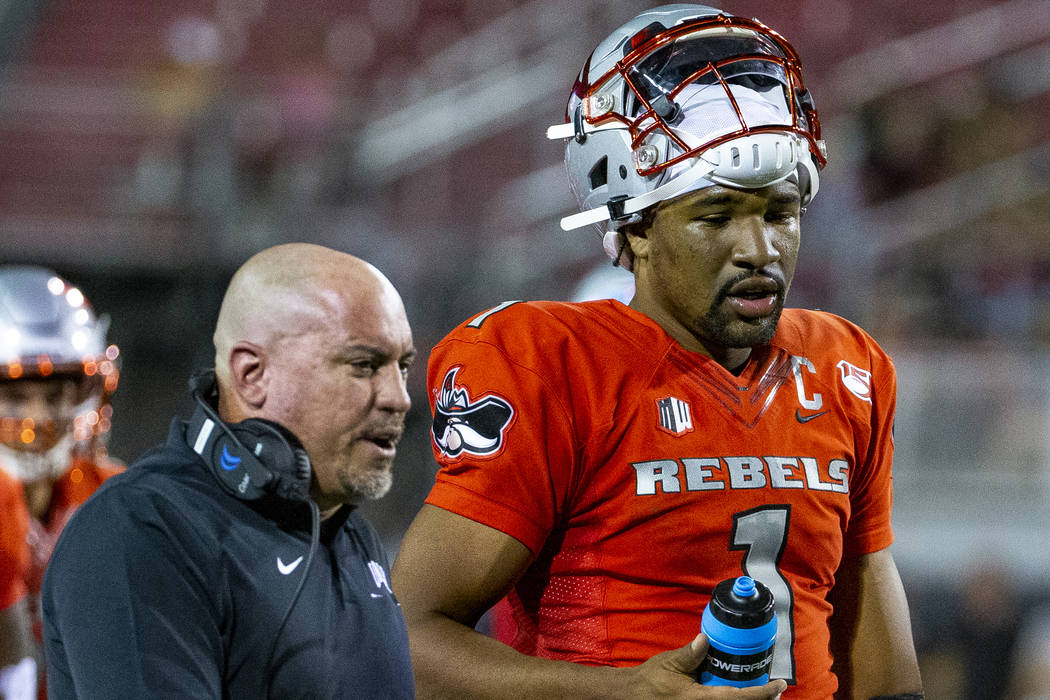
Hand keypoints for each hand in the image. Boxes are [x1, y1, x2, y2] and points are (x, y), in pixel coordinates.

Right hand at [623, 633, 786, 698]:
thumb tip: (706, 639)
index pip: (739, 698)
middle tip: (775, 689)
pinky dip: (735, 699)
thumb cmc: (651, 681)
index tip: (780, 685)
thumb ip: (690, 654)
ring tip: (763, 692)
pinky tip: (739, 693)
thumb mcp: (670, 664)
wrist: (633, 697)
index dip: (763, 693)